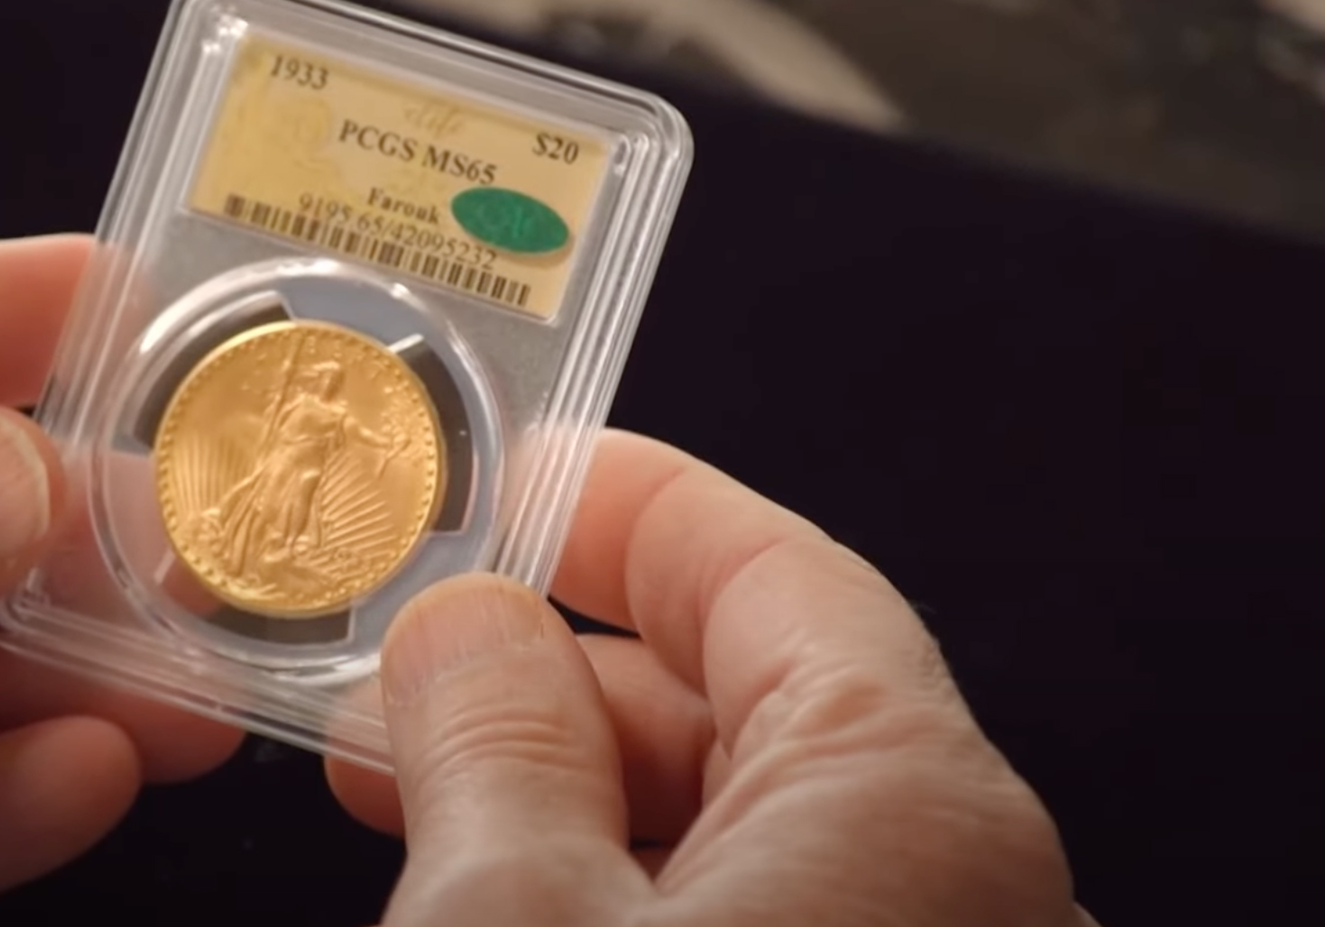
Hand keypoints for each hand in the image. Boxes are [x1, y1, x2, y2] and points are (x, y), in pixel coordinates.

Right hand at [330, 430, 1094, 925]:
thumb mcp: (510, 918)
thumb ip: (490, 737)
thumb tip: (467, 626)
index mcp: (913, 806)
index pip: (773, 571)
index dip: (626, 504)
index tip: (512, 477)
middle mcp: (954, 891)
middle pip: (746, 699)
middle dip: (557, 671)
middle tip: (404, 674)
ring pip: (729, 830)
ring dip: (563, 796)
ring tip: (411, 805)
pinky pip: (736, 922)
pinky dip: (609, 895)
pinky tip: (497, 903)